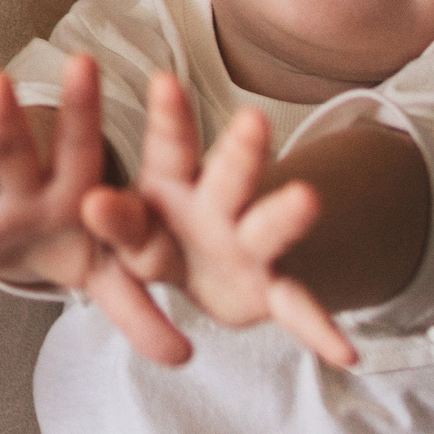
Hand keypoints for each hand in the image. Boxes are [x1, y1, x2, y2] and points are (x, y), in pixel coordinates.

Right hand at [0, 55, 187, 363]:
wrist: (31, 245)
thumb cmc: (76, 240)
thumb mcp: (111, 270)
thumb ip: (140, 308)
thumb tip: (185, 357)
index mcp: (72, 185)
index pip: (81, 143)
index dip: (82, 108)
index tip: (83, 63)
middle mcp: (23, 186)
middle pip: (16, 149)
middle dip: (7, 120)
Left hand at [82, 70, 356, 369]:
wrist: (204, 272)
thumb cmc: (156, 236)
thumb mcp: (130, 229)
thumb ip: (116, 222)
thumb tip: (87, 200)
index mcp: (174, 183)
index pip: (171, 145)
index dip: (169, 116)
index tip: (165, 80)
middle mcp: (219, 205)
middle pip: (231, 174)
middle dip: (240, 149)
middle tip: (252, 119)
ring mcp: (250, 245)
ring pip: (268, 225)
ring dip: (286, 214)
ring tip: (309, 199)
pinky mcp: (272, 289)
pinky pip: (298, 308)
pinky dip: (319, 330)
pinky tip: (345, 353)